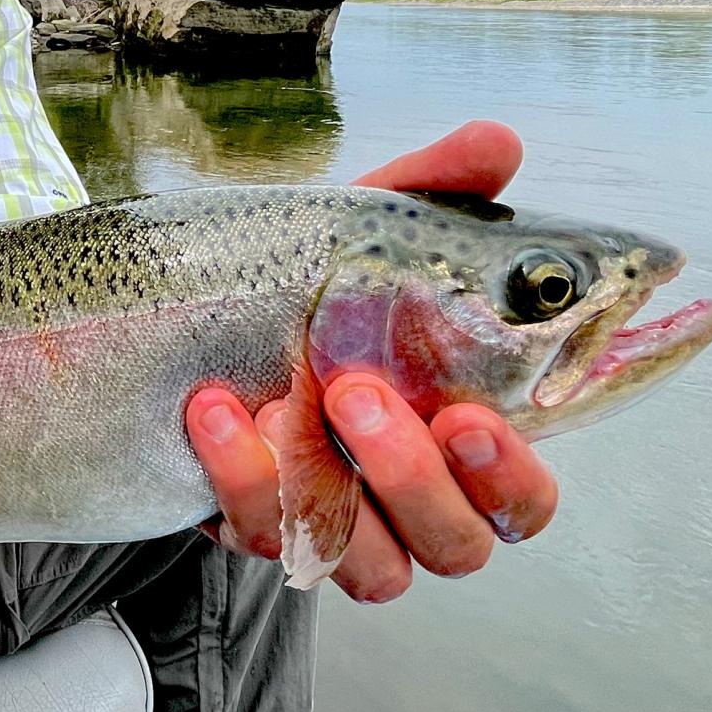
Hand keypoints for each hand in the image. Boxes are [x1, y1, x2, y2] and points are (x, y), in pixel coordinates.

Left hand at [187, 120, 559, 600]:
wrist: (188, 319)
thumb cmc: (312, 287)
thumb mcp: (364, 233)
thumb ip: (434, 189)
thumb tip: (497, 141)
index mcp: (457, 439)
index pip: (522, 497)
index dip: (510, 474)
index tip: (470, 416)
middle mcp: (409, 502)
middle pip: (458, 545)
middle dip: (415, 477)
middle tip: (359, 391)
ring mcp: (336, 526)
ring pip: (375, 569)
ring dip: (331, 487)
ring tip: (286, 399)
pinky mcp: (261, 530)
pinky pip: (266, 536)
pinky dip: (243, 476)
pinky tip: (215, 411)